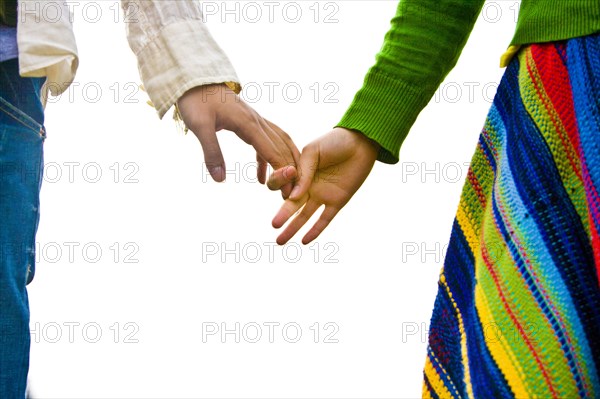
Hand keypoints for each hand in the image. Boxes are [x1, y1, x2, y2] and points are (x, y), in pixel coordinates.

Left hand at [177, 84, 298, 195]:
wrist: (195, 80)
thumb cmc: (196, 101)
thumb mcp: (200, 127)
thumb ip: (211, 152)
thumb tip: (220, 179)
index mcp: (248, 124)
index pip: (272, 151)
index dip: (281, 170)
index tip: (287, 189)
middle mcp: (257, 122)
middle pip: (281, 148)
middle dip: (289, 170)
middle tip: (292, 193)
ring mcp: (255, 121)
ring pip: (279, 143)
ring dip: (285, 163)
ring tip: (287, 184)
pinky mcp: (249, 123)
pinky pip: (266, 142)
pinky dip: (268, 160)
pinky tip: (262, 178)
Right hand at [268, 127, 378, 244]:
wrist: (360, 143)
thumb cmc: (335, 142)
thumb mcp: (313, 152)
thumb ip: (303, 172)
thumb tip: (294, 196)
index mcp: (299, 173)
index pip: (283, 187)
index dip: (280, 189)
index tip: (282, 186)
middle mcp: (308, 186)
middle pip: (291, 206)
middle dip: (282, 217)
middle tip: (273, 226)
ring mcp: (322, 195)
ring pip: (304, 216)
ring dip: (293, 228)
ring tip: (280, 241)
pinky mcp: (337, 201)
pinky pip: (324, 219)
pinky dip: (315, 230)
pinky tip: (304, 241)